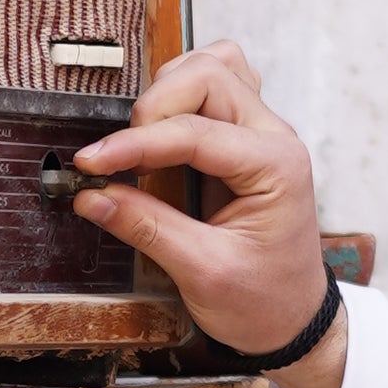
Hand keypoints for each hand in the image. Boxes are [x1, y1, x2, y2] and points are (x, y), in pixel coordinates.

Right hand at [71, 43, 344, 387]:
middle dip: (154, 106)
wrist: (295, 320)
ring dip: (168, 90)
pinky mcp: (245, 140)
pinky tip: (158, 127)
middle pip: (209, 76)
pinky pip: (216, 88)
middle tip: (116, 155)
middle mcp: (274, 138)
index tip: (92, 163)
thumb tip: (93, 195)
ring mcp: (262, 133)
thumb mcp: (202, 272)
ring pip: (215, 67)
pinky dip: (181, 95)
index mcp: (276, 167)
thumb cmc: (264, 301)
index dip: (136, 144)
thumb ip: (147, 227)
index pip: (196, 132)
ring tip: (137, 137)